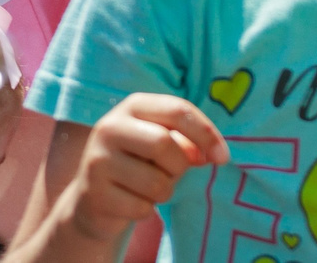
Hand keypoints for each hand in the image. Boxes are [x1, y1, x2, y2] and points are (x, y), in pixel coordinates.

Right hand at [59, 94, 227, 245]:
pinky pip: (141, 208)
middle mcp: (109, 127)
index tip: (223, 157)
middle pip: (165, 144)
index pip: (178, 110)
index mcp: (133, 106)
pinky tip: (132, 202)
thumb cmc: (139, 164)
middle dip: (180, 166)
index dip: (206, 133)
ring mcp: (97, 161)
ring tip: (149, 187)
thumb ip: (187, 141)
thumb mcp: (163, 144)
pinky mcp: (93, 194)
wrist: (93, 200)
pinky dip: (147, 210)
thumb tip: (205, 155)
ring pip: (156, 182)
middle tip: (174, 174)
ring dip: (164, 191)